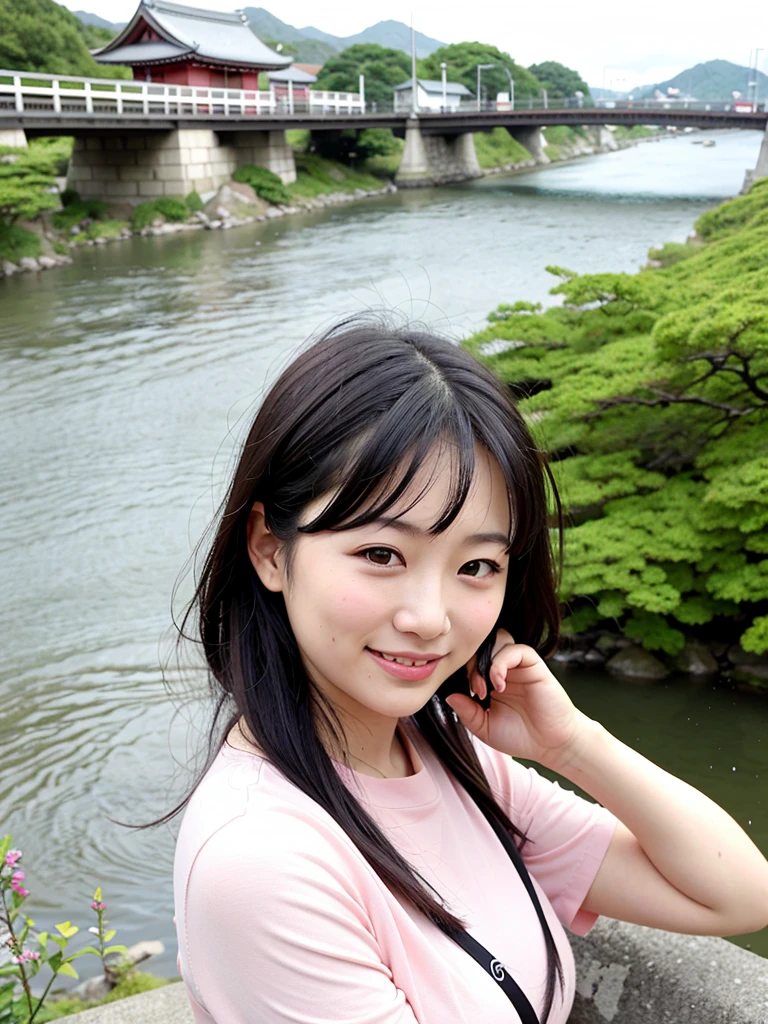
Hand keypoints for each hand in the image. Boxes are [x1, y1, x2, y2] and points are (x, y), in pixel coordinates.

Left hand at [445, 630, 590, 769]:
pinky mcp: (534, 665)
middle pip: (480, 646)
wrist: (550, 746)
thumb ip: (467, 712)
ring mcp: (518, 666)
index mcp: (490, 680)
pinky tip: (500, 686)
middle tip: (475, 691)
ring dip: (485, 661)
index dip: (461, 672)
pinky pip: (515, 650)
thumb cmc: (520, 736)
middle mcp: (504, 669)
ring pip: (498, 640)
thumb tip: (448, 696)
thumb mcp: (484, 728)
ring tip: (485, 688)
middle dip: (471, 666)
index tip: (464, 695)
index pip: (470, 660)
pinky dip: (501, 664)